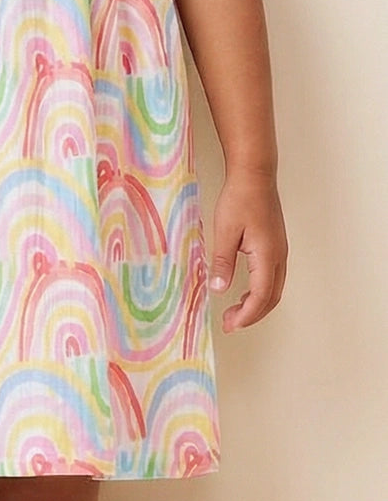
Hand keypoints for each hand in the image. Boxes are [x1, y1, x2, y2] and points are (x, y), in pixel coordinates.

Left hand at [208, 168, 287, 332]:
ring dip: (257, 304)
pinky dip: (261, 291)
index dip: (246, 315)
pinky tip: (244, 290)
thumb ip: (223, 262)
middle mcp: (279, 257)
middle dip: (252, 315)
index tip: (230, 325)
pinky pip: (273, 277)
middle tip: (231, 323)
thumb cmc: (240, 198)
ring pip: (274, 289)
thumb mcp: (225, 231)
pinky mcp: (276, 245)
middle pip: (271, 298)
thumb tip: (219, 289)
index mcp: (267, 256)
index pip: (260, 297)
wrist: (255, 175)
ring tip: (235, 311)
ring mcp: (280, 251)